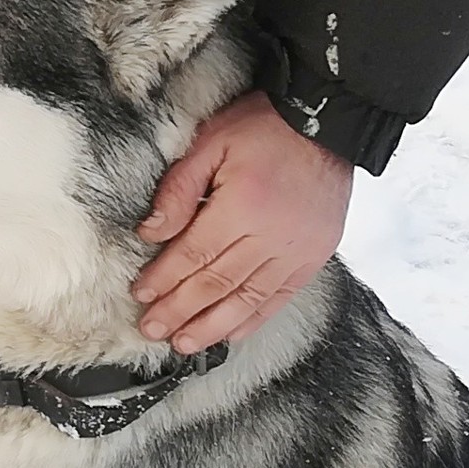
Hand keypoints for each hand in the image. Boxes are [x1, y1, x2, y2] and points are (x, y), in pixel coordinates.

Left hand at [133, 91, 352, 353]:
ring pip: (247, 299)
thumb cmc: (264, 128)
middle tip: (152, 328)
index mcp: (242, 206)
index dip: (165, 278)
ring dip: (212, 326)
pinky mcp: (314, 257)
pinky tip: (229, 333)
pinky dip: (253, 319)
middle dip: (180, 310)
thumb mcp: (211, 143)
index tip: (141, 295)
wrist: (327, 123)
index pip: (194, 254)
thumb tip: (150, 232)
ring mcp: (297, 251)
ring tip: (184, 343)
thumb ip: (179, 189)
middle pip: (217, 283)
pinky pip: (279, 298)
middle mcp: (271, 236)